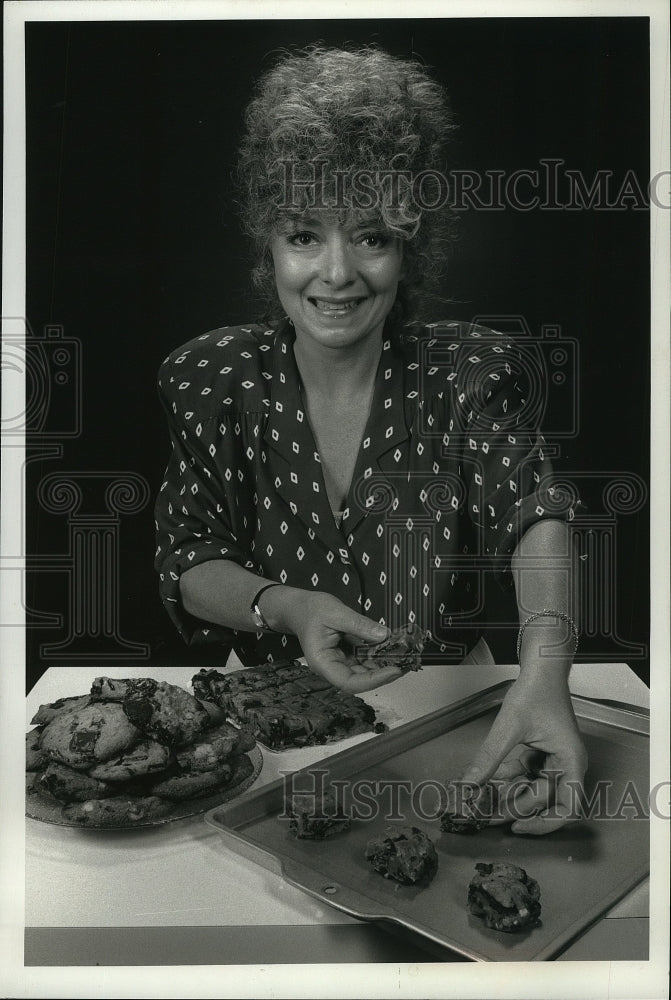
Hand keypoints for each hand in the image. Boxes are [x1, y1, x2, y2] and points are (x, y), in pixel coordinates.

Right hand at [273, 589, 400, 692]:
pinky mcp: (348, 655)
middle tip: (407, 661)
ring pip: (366, 670)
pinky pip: (366, 659)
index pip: (349, 682)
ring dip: (385, 663)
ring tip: (404, 654)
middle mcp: (332, 667)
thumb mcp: (336, 612)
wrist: (300, 607)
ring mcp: (341, 662)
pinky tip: (393, 647)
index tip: (393, 670)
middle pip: (361, 679)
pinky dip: (380, 654)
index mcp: (323, 662)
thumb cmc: (310, 610)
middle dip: (385, 672)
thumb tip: (383, 636)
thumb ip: (360, 625)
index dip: (374, 680)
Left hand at [460, 669, 587, 834]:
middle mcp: (566, 765)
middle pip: (544, 801)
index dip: (545, 823)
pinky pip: (523, 774)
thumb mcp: (509, 727)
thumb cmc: (537, 691)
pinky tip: (484, 780)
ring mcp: (553, 761)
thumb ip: (490, 758)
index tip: (518, 826)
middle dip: (515, 809)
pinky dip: (505, 778)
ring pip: (531, 789)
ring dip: (507, 795)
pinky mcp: (540, 755)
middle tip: (486, 816)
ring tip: (480, 802)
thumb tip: (469, 784)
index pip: (568, 808)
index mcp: (571, 761)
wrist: (540, 670)